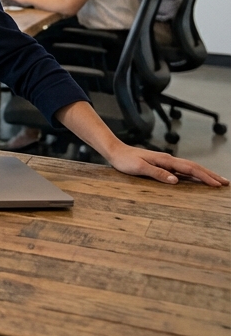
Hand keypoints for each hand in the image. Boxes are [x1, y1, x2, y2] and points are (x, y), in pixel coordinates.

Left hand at [104, 144, 228, 186]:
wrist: (115, 151)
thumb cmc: (125, 160)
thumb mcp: (139, 168)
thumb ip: (157, 174)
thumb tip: (176, 180)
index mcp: (166, 160)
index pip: (190, 169)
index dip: (205, 177)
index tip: (217, 184)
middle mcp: (169, 160)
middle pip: (194, 167)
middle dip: (210, 175)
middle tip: (225, 183)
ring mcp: (166, 161)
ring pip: (190, 167)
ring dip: (204, 174)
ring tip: (216, 180)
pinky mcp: (162, 164)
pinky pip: (182, 169)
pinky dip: (193, 173)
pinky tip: (196, 178)